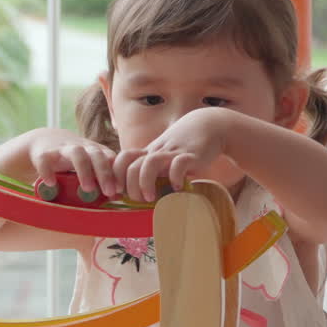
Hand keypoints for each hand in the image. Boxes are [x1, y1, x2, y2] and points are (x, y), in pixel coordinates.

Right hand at [29, 133, 118, 198]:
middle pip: (97, 154)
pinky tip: (51, 184)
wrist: (42, 141)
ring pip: (77, 154)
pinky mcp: (44, 153)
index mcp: (95, 151)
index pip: (111, 158)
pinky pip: (46, 160)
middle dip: (104, 173)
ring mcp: (62, 149)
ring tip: (87, 189)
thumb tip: (118, 196)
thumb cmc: (72, 159)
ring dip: (84, 170)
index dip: (117, 173)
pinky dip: (48, 171)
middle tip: (109, 192)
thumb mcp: (88, 166)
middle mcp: (81, 147)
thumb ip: (102, 179)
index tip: (120, 190)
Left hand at [113, 108, 227, 200]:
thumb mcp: (165, 156)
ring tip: (150, 198)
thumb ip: (155, 172)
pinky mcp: (190, 155)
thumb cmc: (185, 147)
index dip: (116, 175)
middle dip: (130, 187)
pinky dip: (175, 177)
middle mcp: (157, 151)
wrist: (210, 126)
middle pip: (132, 166)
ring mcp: (173, 152)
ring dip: (145, 182)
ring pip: (150, 163)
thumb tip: (142, 196)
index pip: (123, 159)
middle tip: (139, 200)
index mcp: (149, 152)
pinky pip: (178, 164)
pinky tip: (177, 187)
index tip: (119, 192)